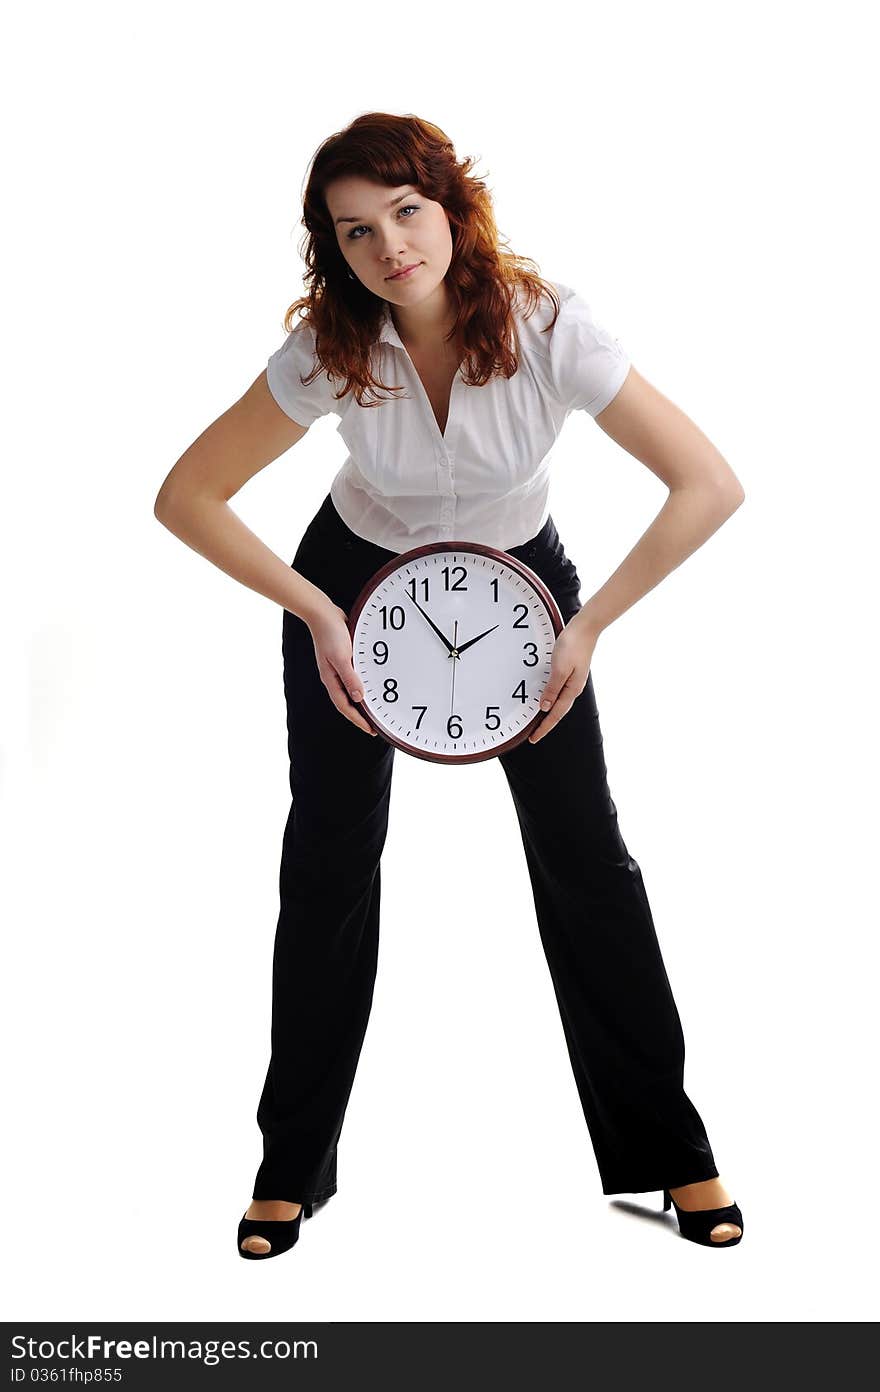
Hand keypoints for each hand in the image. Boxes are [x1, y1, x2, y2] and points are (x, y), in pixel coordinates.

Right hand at [307, 601, 376, 736]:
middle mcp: (334, 677)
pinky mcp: (344, 659)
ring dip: (360, 702)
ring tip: (373, 711)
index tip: (370, 730)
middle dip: (359, 716)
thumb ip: (350, 677)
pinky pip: (353, 678)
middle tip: (374, 725)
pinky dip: (360, 686)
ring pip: (350, 691)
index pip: (345, 706)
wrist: (322, 613)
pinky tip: (368, 686)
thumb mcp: (341, 656)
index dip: (358, 720)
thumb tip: (358, 697)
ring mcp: (338, 668)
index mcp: (331, 679)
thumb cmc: (330, 633)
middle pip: (347, 702)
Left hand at [528, 614, 598, 742]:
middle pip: (558, 712)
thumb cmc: (573, 645)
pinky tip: (545, 699)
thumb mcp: (559, 669)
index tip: (534, 738)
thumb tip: (544, 707)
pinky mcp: (569, 672)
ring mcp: (572, 680)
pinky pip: (558, 692)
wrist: (585, 628)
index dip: (544, 728)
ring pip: (558, 702)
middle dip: (546, 724)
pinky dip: (550, 699)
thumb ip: (552, 689)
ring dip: (548, 713)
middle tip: (534, 734)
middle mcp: (573, 688)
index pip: (555, 715)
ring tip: (537, 722)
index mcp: (572, 690)